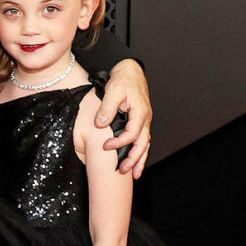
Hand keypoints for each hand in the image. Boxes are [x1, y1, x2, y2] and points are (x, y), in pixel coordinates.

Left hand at [96, 60, 151, 177]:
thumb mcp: (112, 91)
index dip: (119, 143)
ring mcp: (144, 120)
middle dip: (133, 159)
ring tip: (134, 174)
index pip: (132, 134)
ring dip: (139, 159)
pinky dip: (140, 151)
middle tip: (122, 171)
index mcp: (140, 112)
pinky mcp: (140, 121)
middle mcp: (145, 118)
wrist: (130, 71)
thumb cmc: (123, 79)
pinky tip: (135, 160)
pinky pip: (142, 139)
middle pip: (142, 143)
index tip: (106, 146)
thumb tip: (100, 124)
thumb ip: (107, 108)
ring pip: (145, 144)